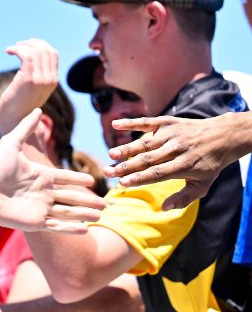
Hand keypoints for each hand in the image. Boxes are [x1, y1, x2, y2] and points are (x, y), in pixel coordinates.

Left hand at [0, 38, 59, 134]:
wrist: (13, 122)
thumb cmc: (17, 105)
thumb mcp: (30, 88)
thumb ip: (34, 74)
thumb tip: (27, 57)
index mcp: (52, 81)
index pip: (53, 53)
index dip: (39, 44)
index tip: (25, 45)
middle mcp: (50, 79)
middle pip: (46, 49)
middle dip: (30, 42)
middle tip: (17, 45)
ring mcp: (41, 80)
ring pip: (36, 51)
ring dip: (22, 45)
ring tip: (11, 49)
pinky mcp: (28, 80)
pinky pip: (26, 56)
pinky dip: (17, 49)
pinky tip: (8, 52)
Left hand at [0, 109, 104, 232]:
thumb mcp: (10, 144)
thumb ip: (25, 128)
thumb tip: (37, 109)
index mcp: (39, 175)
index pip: (64, 178)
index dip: (77, 179)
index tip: (92, 179)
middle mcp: (42, 192)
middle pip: (71, 197)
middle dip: (88, 200)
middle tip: (105, 202)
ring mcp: (39, 208)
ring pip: (68, 212)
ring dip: (84, 214)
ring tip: (100, 214)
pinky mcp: (35, 223)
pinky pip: (58, 226)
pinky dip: (71, 229)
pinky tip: (85, 230)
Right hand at [106, 112, 251, 209]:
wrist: (223, 136)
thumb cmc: (209, 165)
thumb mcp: (203, 185)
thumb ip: (184, 197)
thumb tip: (164, 208)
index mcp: (184, 166)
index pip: (158, 173)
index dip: (139, 178)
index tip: (122, 183)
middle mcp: (176, 149)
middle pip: (147, 159)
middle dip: (126, 166)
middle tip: (108, 172)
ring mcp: (171, 135)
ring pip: (144, 143)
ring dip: (126, 148)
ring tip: (111, 155)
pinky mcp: (168, 122)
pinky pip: (146, 122)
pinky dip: (131, 123)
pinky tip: (115, 124)